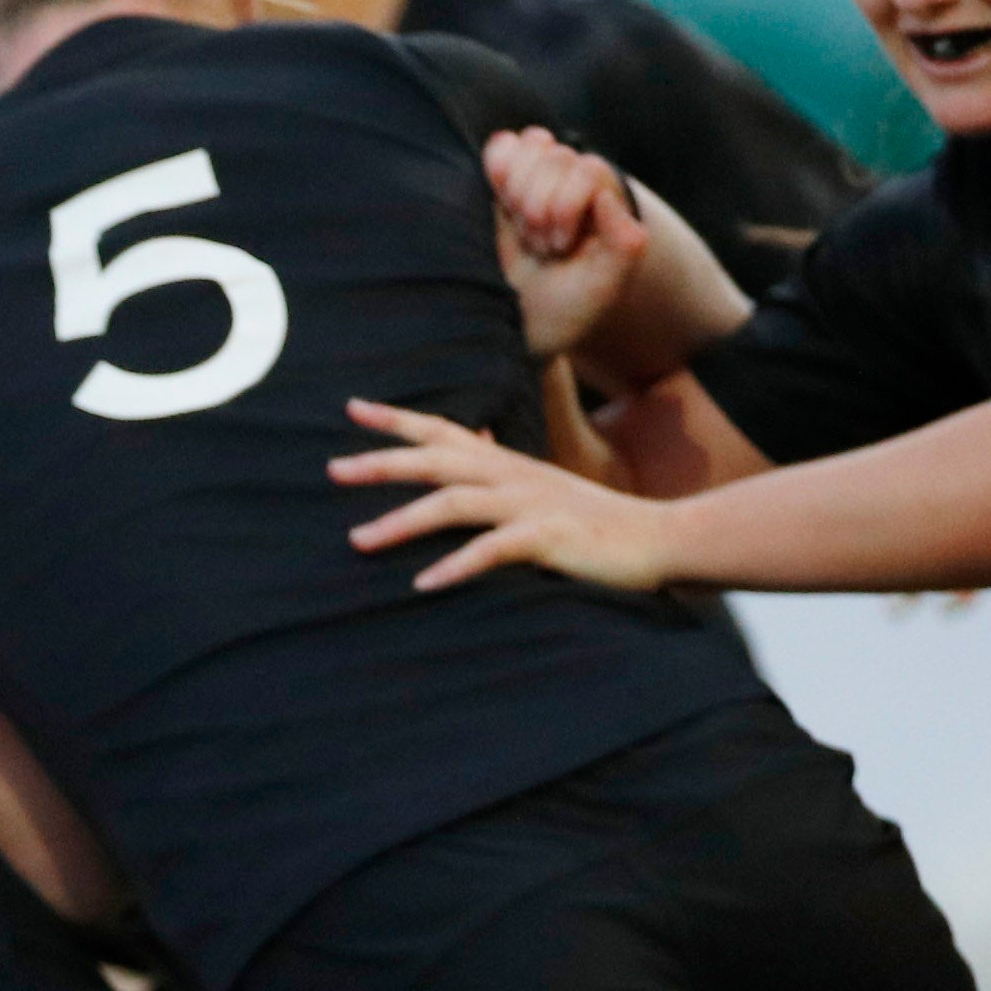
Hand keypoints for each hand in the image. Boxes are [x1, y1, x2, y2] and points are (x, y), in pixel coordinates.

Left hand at [334, 400, 685, 591]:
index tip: (353, 408)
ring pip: (454, 503)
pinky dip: (456, 565)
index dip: (399, 419)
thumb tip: (468, 440)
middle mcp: (512, 475)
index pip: (445, 430)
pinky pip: (493, 550)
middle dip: (382, 463)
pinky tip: (424, 583)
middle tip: (332, 469)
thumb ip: (499, 468)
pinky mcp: (548, 538)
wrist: (658, 537)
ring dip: (403, 522)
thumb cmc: (592, 520)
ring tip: (358, 540)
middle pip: (437, 460)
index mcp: (507, 463)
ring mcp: (530, 505)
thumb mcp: (540, 487)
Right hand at [477, 126, 646, 357]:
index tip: (559, 248)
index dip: (566, 206)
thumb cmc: (563, 311)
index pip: (586, 170)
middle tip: (539, 247)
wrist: (516, 328)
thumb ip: (623, 244)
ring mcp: (539, 178)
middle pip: (556, 156)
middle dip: (539, 207)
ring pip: (529, 146)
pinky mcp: (503, 181)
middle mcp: (576, 183)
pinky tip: (499, 201)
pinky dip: (497, 166)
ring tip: (522, 231)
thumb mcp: (604, 287)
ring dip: (518, 191)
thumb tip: (604, 196)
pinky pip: (501, 146)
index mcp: (606, 202)